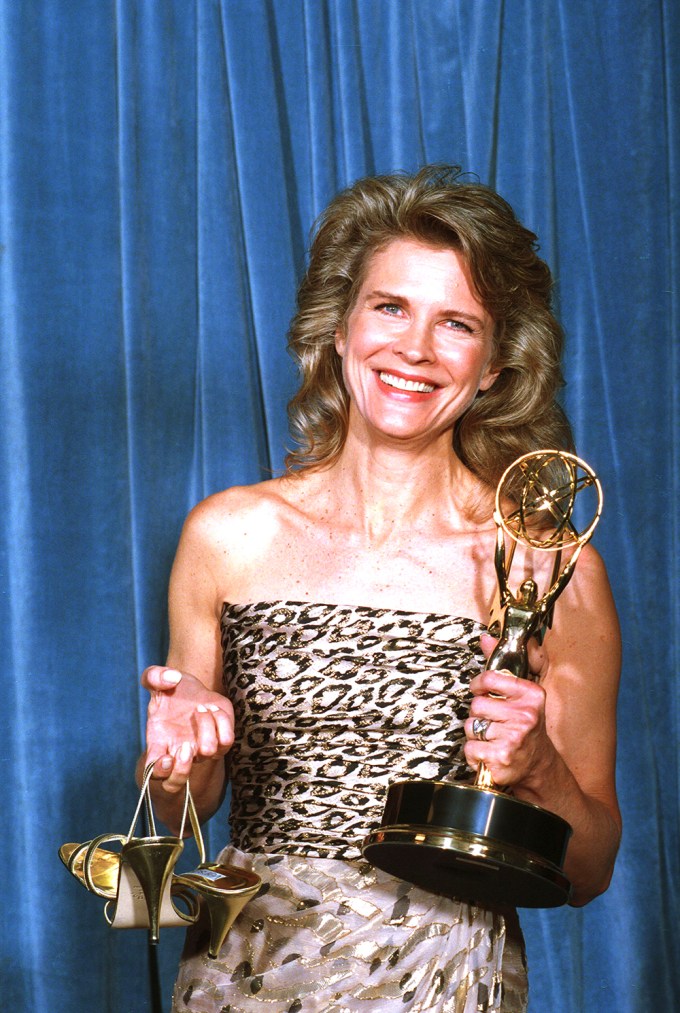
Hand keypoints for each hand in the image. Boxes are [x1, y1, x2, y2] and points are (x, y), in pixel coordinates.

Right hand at [141, 666, 233, 791]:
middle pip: (179, 780)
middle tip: (186, 742)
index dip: (159, 772)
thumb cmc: (169, 689)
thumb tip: (171, 680)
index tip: (166, 757)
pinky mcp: (220, 738)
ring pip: (209, 754)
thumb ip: (154, 676)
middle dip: (184, 766)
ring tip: (200, 708)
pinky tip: (214, 707)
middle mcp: (179, 751)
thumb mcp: (155, 678)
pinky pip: (227, 740)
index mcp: (158, 742)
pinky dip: (223, 723)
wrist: (189, 689)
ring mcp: (201, 748)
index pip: (154, 771)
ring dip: (206, 729)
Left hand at [463, 633, 553, 787]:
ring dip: (476, 734)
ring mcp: (514, 738)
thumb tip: (486, 637)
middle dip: (479, 715)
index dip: (479, 685)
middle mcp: (526, 716)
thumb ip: (501, 667)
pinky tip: (490, 753)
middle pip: (476, 705)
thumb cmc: (525, 727)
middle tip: (494, 722)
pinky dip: (475, 754)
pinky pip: (470, 748)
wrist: (538, 765)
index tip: (480, 690)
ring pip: (471, 726)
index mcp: (531, 695)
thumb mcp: (520, 695)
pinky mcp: (501, 758)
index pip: (490, 679)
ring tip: (493, 738)